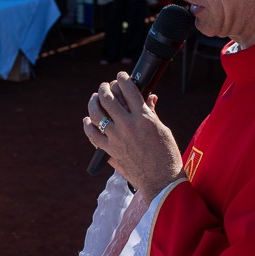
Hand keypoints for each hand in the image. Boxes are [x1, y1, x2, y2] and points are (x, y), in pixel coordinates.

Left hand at [82, 72, 184, 202]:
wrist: (161, 180)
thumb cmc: (167, 154)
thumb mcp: (162, 130)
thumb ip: (152, 113)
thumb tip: (149, 98)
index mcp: (143, 118)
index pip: (130, 90)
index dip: (124, 79)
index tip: (121, 75)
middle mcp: (127, 126)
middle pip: (109, 99)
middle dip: (105, 88)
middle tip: (105, 86)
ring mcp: (116, 138)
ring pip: (97, 115)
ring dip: (93, 103)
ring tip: (94, 98)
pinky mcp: (109, 151)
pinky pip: (93, 136)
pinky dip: (88, 127)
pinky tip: (87, 121)